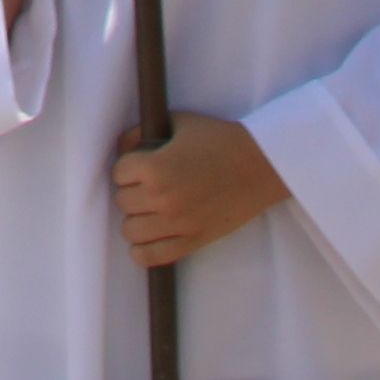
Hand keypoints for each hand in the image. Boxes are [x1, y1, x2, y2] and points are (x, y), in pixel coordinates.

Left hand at [111, 116, 285, 267]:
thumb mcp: (179, 123)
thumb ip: (142, 133)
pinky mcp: (192, 240)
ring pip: (130, 230)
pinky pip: (152, 256)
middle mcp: (161, 198)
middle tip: (148, 185)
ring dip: (136, 219)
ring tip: (149, 210)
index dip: (128, 167)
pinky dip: (142, 251)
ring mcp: (176, 223)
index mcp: (155, 167)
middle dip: (132, 191)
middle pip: (123, 201)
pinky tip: (147, 239)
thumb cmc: (221, 139)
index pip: (118, 172)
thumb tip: (121, 146)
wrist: (261, 165)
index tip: (140, 165)